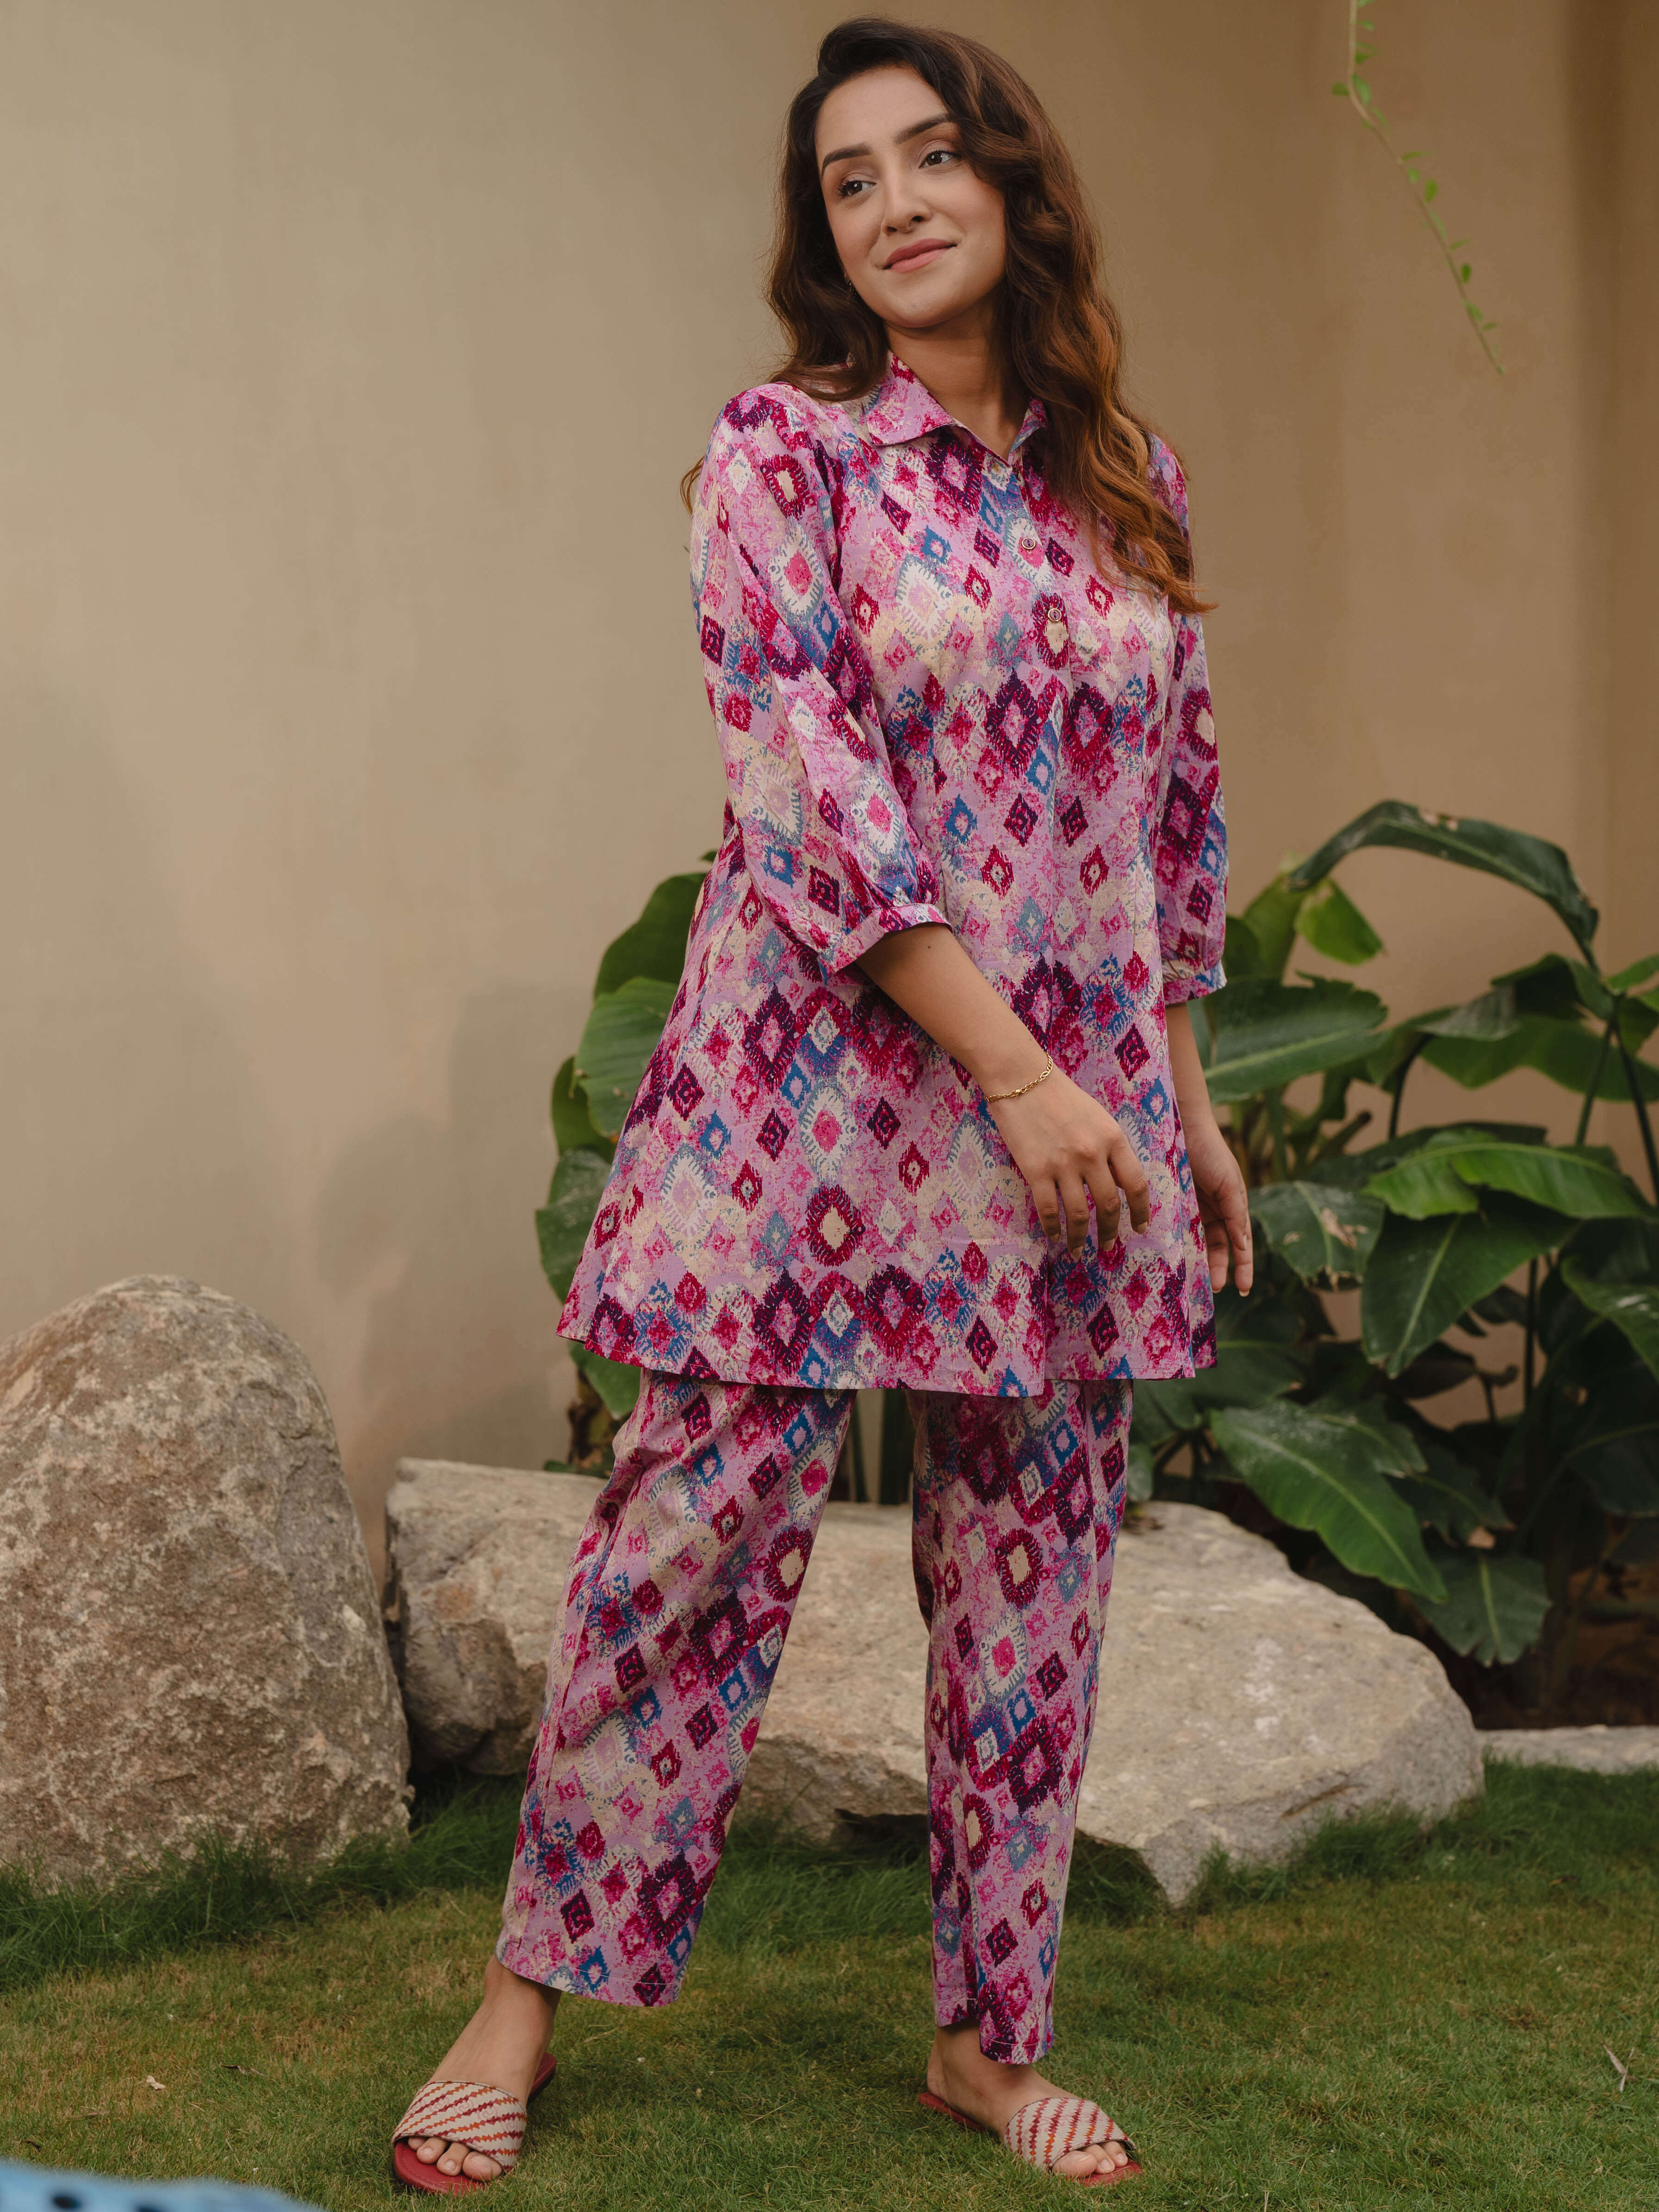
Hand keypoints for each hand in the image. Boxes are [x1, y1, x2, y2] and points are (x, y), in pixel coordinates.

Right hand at [988, 1069, 1149, 1255]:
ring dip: (1079, 1238)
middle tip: (1107, 1246)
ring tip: (1077, 1250)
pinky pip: (1048, 1209)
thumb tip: (1118, 1184)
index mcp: (1113, 1138)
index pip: (1135, 1184)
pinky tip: (1053, 1236)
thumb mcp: (1098, 1117)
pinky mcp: (1035, 1169)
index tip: (1139, 1228)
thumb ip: (1111, 1148)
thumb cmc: (1060, 1094)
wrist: (1021, 1077)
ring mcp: (1063, 1163)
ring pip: (1078, 1214)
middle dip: (1109, 1231)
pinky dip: (1052, 1228)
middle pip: (1108, 1205)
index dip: (1140, 1211)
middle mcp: (1092, 1154)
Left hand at [1184, 1110, 1252, 1294]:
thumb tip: (1244, 1246)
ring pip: (1198, 1241)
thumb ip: (1236, 1215)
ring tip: (1195, 1280)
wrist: (1184, 1126)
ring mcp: (1193, 1207)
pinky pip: (1176, 1229)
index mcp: (1232, 1206)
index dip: (1243, 1265)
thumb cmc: (1212, 1153)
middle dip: (1218, 1268)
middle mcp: (1214, 1209)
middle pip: (1218, 1247)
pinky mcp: (1173, 1202)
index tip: (1244, 1289)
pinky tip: (1173, 1258)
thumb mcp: (1230, 1185)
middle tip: (1212, 1289)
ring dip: (1199, 1261)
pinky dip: (1178, 1244)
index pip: (1239, 1243)